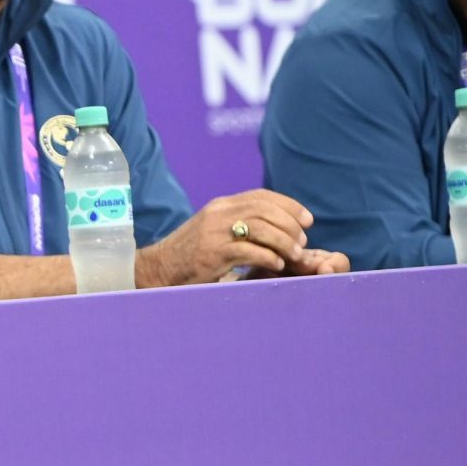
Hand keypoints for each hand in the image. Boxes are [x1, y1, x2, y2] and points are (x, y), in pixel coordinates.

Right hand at [139, 190, 322, 285]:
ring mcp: (215, 232)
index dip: (289, 205)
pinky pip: (250, 251)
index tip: (307, 220)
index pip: (262, 196)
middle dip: (291, 224)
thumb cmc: (190, 255)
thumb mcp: (213, 230)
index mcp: (221, 205)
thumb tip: (273, 226)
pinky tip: (277, 266)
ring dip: (285, 242)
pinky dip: (269, 258)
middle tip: (303, 241)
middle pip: (265, 209)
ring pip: (262, 228)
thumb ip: (237, 223)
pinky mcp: (213, 253)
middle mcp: (219, 213)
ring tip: (295, 255)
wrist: (159, 269)